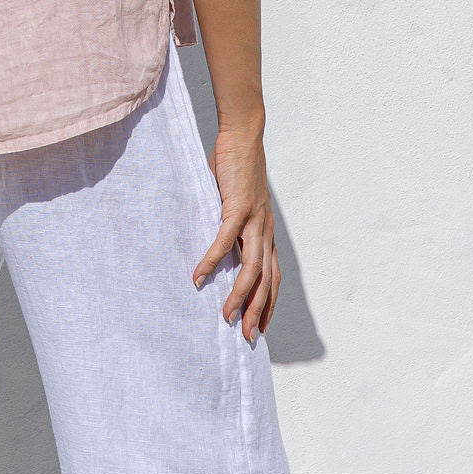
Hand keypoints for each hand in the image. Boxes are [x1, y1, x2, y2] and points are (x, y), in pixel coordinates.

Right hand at [192, 125, 279, 342]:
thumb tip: (213, 238)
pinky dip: (212, 260)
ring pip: (251, 268)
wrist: (244, 136)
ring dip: (238, 295)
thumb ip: (228, 223)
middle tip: (245, 337)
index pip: (273, 277)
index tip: (259, 327)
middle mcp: (264, 231)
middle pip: (266, 281)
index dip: (268, 304)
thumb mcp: (235, 202)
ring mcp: (254, 220)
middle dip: (256, 311)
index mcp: (265, 232)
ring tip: (225, 316)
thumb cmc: (236, 167)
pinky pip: (225, 240)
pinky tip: (199, 276)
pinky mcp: (239, 207)